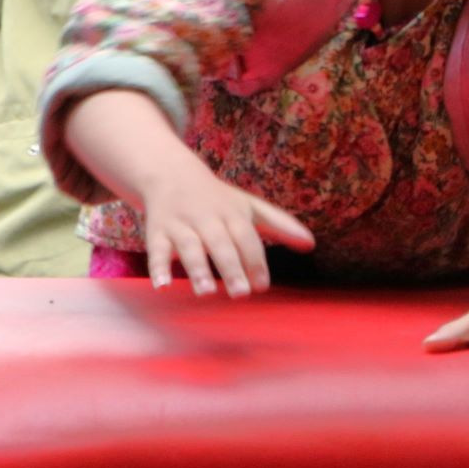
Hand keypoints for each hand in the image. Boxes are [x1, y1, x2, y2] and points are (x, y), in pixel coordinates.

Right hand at [141, 165, 316, 296]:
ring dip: (197, 269)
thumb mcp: (249, 207)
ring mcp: (181, 225)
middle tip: (241, 293)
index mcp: (232, 213)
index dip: (255, 261)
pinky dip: (158, 267)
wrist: (170, 174)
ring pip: (189, 247)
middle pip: (220, 243)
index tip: (262, 286)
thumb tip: (312, 244)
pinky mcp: (157, 231)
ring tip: (206, 292)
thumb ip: (280, 225)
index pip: (247, 238)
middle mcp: (207, 218)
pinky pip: (156, 249)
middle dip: (230, 267)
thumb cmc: (218, 199)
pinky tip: (162, 285)